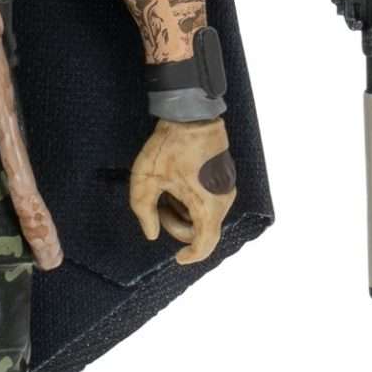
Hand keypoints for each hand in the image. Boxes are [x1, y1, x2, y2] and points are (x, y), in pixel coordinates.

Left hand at [129, 117, 235, 265]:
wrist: (191, 114)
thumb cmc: (169, 146)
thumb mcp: (146, 179)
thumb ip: (144, 211)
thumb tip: (151, 233)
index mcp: (207, 205)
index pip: (206, 243)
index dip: (192, 256)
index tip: (177, 258)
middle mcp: (223, 199)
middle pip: (203, 230)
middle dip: (178, 227)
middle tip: (158, 209)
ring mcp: (227, 187)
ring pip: (205, 216)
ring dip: (184, 214)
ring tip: (165, 193)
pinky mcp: (225, 177)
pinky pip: (210, 202)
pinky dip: (192, 202)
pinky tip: (177, 186)